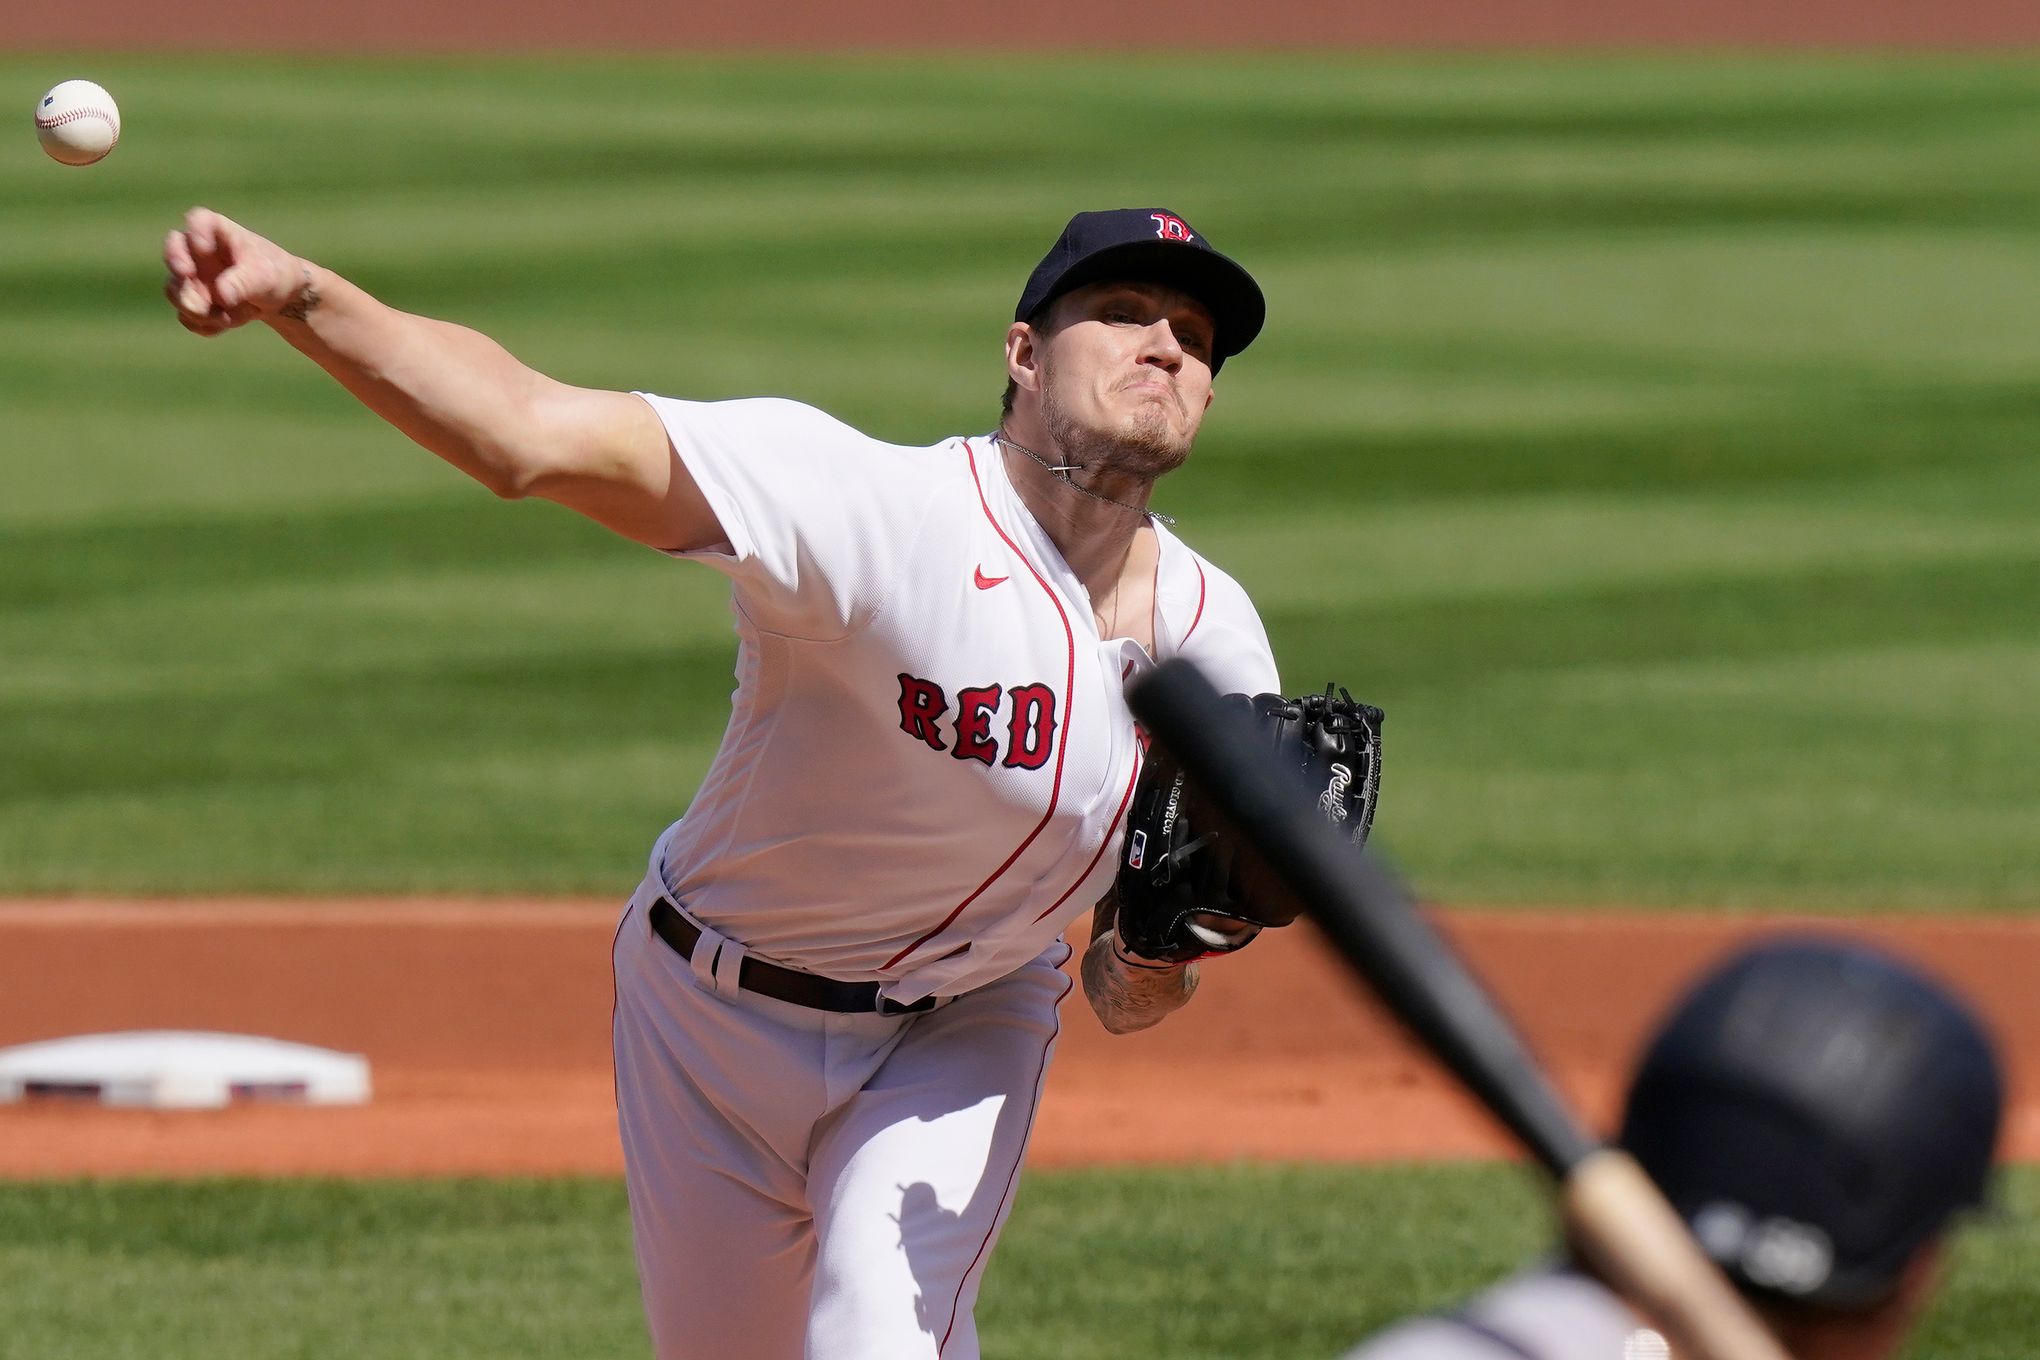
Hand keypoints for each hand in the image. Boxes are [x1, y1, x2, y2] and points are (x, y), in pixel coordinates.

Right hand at [162, 207, 313, 335]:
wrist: (280, 297)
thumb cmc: (273, 273)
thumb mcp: (264, 276)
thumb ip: (243, 283)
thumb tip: (221, 295)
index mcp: (217, 231)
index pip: (199, 219)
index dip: (196, 231)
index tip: (203, 248)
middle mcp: (196, 251)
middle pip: (174, 250)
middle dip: (177, 264)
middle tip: (187, 275)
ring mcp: (191, 277)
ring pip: (176, 291)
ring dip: (197, 308)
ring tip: (227, 318)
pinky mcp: (193, 301)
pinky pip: (187, 317)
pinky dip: (205, 325)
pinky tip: (227, 324)